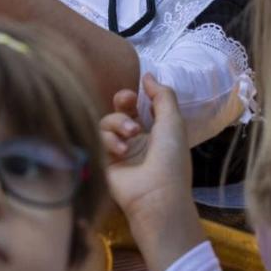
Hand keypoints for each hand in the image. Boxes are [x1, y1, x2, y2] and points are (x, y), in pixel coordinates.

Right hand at [100, 76, 204, 270]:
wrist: (156, 195)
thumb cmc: (170, 158)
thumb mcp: (173, 122)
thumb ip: (162, 96)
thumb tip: (148, 75)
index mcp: (154, 132)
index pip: (136, 107)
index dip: (132, 97)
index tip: (135, 95)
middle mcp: (134, 140)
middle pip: (117, 111)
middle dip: (121, 103)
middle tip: (126, 103)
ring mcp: (117, 152)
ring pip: (106, 122)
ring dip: (118, 123)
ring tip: (130, 136)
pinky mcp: (101, 161)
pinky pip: (97, 139)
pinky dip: (109, 140)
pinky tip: (121, 151)